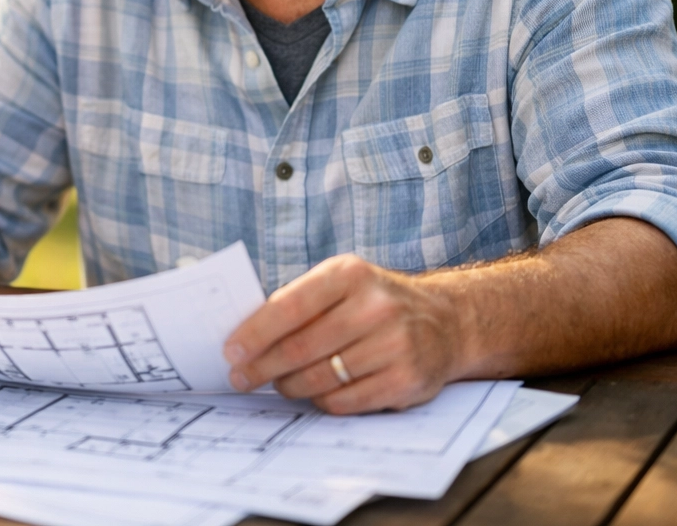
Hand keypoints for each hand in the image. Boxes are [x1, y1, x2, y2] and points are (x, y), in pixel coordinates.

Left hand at [222, 254, 463, 413]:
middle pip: (300, 348)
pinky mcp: (406, 380)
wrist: (445, 322)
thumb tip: (245, 335)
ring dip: (289, 386)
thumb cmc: (374, 302)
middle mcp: (375, 307)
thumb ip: (299, 301)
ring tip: (280, 383)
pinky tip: (316, 392)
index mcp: (349, 275)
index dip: (255, 333)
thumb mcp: (342, 283)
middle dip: (262, 367)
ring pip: (319, 379)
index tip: (231, 352)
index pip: (289, 306)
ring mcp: (394, 344)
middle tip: (241, 378)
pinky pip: (344, 401)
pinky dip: (322, 401)